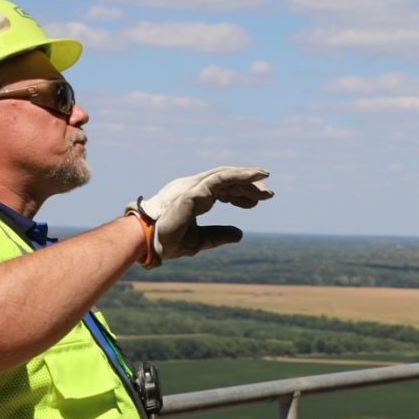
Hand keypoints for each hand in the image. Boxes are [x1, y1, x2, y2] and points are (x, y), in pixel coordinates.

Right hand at [128, 167, 273, 261]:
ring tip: (266, 178)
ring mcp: (195, 188)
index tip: (258, 201)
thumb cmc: (168, 240)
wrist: (149, 243)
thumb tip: (240, 234)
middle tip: (269, 194)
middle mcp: (196, 189)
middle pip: (227, 180)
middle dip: (248, 185)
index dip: (241, 193)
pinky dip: (239, 175)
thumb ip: (219, 235)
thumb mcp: (201, 240)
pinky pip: (220, 178)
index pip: (223, 189)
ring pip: (226, 175)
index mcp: (197, 199)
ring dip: (247, 176)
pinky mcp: (194, 191)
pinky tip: (256, 176)